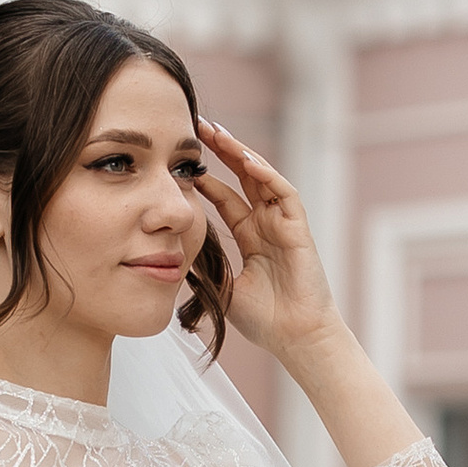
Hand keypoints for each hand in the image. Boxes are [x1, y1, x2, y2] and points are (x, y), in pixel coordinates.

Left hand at [199, 118, 338, 361]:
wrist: (295, 339)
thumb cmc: (264, 320)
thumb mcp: (222, 287)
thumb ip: (203, 265)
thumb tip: (169, 251)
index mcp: (250, 236)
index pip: (225, 196)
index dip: (204, 177)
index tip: (178, 160)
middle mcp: (267, 224)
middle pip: (243, 176)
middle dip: (221, 151)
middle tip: (196, 127)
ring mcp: (284, 223)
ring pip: (262, 177)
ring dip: (240, 152)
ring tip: (217, 132)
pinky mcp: (299, 229)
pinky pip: (284, 193)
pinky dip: (267, 174)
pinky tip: (246, 160)